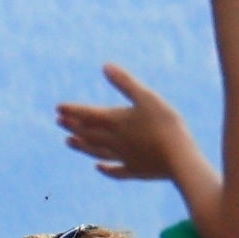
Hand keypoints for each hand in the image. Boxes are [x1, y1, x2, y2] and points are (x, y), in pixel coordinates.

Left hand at [54, 62, 197, 184]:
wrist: (180, 159)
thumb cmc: (165, 124)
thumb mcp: (147, 98)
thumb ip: (126, 83)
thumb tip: (106, 66)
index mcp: (117, 121)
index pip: (89, 115)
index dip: (73, 110)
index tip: (58, 108)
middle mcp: (116, 140)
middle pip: (89, 133)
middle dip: (74, 126)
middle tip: (59, 122)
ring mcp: (125, 157)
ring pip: (97, 151)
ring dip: (82, 146)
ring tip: (68, 142)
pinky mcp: (137, 171)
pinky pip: (117, 171)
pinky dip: (106, 169)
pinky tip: (99, 167)